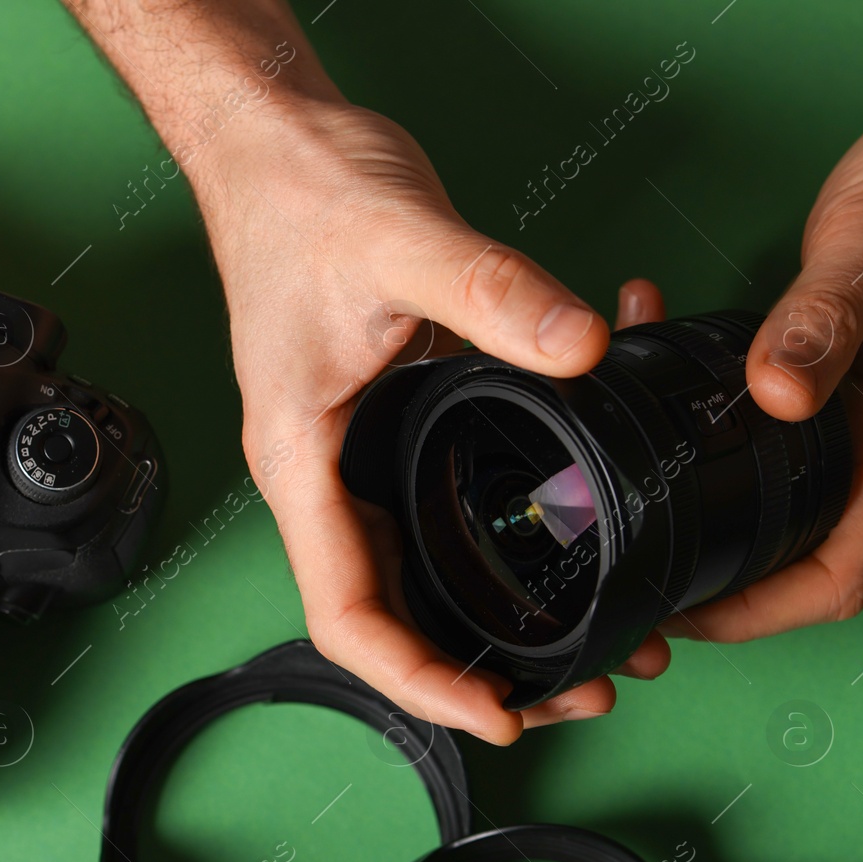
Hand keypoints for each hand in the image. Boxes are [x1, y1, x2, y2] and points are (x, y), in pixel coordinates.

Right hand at [194, 100, 671, 743]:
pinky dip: (499, 550)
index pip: (347, 614)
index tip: (494, 714)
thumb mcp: (399, 238)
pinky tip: (561, 549)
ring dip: (492, 623)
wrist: (277, 147)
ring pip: (418, 576)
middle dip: (474, 672)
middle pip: (389, 617)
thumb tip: (579, 345)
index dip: (419, 682)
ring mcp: (357, 452)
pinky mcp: (393, 420)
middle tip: (575, 691)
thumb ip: (490, 290)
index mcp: (301, 460)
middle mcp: (325, 473)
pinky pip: (439, 515)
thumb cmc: (299, 198)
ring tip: (585, 647)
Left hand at [660, 62, 862, 642]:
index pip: (840, 570)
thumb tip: (773, 395)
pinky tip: (649, 366)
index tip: (679, 613)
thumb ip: (828, 316)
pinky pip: (761, 432)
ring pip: (771, 501)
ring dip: (694, 501)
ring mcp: (857, 414)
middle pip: (797, 557)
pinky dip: (700, 423)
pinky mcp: (829, 381)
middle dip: (710, 583)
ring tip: (615, 491)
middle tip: (622, 567)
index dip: (759, 612)